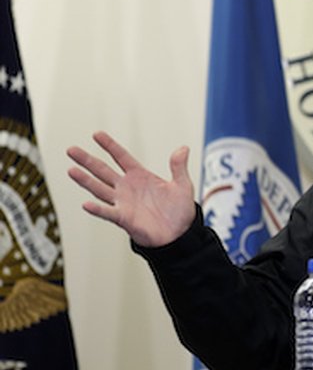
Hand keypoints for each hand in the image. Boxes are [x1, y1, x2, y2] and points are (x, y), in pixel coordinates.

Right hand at [67, 131, 195, 247]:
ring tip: (71, 170)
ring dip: (85, 180)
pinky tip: (86, 204)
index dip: (110, 146)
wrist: (179, 235)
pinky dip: (98, 209)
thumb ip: (179, 167)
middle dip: (87, 160)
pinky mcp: (124, 218)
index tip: (96, 134)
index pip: (121, 157)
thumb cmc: (179, 211)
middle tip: (71, 149)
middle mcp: (127, 187)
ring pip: (99, 189)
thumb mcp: (182, 185)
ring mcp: (123, 202)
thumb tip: (183, 148)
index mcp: (140, 176)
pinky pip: (108, 212)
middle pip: (103, 170)